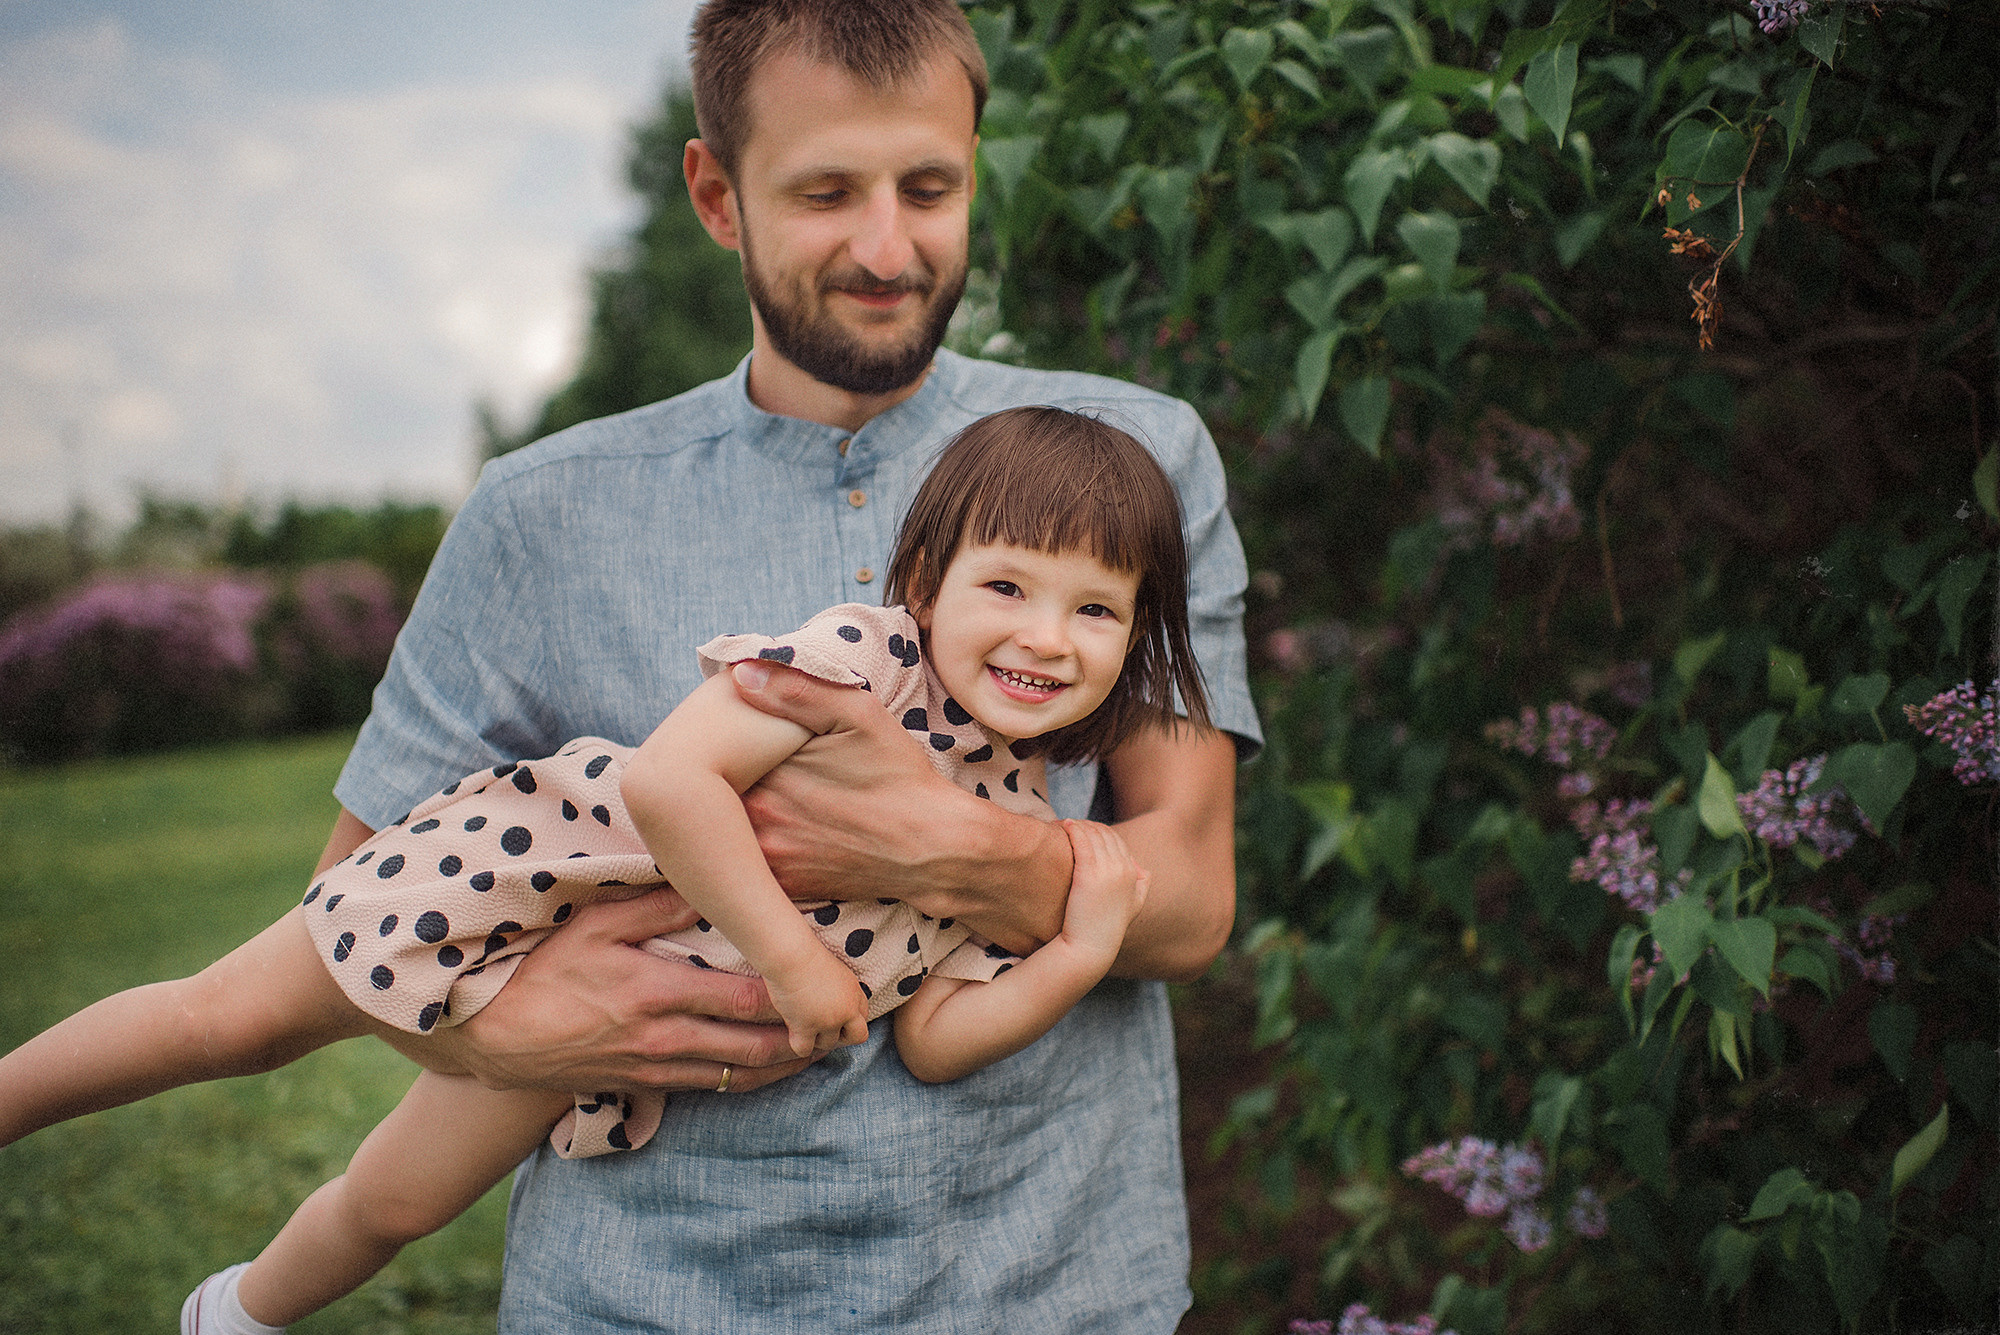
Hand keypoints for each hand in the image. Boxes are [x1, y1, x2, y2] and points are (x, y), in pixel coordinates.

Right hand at [384, 887, 809, 1094]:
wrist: (485, 1034)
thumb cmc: (542, 966)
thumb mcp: (597, 922)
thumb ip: (660, 903)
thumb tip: (716, 876)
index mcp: (658, 991)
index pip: (751, 995)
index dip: (802, 991)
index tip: (841, 977)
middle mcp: (665, 1037)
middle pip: (760, 1044)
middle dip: (812, 1034)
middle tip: (853, 1017)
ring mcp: (655, 1068)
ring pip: (742, 1074)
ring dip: (790, 1062)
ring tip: (829, 1041)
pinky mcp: (645, 1085)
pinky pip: (712, 1088)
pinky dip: (752, 1078)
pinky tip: (776, 1064)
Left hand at [730, 661, 1071, 952]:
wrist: (933, 849)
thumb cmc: (899, 778)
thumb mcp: (858, 716)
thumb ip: (797, 690)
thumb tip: (738, 673)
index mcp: (767, 778)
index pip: (712, 753)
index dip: (716, 738)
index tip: (723, 729)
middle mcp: (758, 823)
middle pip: (710, 793)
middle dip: (716, 775)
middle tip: (725, 758)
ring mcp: (768, 861)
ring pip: (721, 831)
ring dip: (723, 813)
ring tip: (738, 791)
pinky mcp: (782, 887)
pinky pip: (742, 867)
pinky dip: (742, 847)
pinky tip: (762, 827)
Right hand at [763, 947, 872, 1056]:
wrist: (790, 955)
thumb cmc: (805, 955)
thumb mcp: (833, 970)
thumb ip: (840, 989)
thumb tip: (835, 1003)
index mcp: (855, 992)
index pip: (863, 1016)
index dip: (849, 1020)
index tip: (834, 1016)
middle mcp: (846, 1009)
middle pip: (858, 1036)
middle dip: (844, 1036)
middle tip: (824, 1028)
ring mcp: (828, 1020)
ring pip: (828, 1044)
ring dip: (816, 1037)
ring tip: (802, 1021)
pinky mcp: (806, 1027)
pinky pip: (805, 1049)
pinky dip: (798, 1043)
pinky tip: (791, 1030)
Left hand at [1055, 820, 1149, 960]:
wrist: (1089, 947)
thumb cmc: (1105, 928)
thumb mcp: (1133, 906)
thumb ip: (1142, 885)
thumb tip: (1142, 869)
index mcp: (1132, 874)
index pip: (1117, 841)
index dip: (1100, 831)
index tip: (1084, 829)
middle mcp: (1122, 868)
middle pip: (1105, 834)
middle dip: (1088, 825)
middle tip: (1070, 824)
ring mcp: (1106, 870)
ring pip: (1093, 834)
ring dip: (1078, 824)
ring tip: (1062, 823)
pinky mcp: (1088, 874)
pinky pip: (1082, 841)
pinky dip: (1073, 829)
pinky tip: (1064, 825)